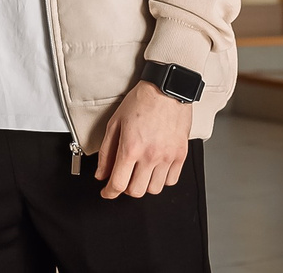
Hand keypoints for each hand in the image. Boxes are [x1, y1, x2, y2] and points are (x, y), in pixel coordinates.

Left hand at [93, 81, 192, 198]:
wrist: (167, 89)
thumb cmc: (140, 102)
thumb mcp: (115, 123)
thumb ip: (107, 151)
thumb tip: (101, 173)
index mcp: (131, 147)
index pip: (118, 183)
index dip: (109, 192)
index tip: (107, 192)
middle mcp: (150, 155)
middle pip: (136, 191)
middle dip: (126, 188)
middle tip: (123, 178)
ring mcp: (167, 157)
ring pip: (154, 190)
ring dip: (144, 185)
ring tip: (140, 171)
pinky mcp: (181, 155)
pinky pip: (171, 181)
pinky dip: (161, 180)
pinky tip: (155, 168)